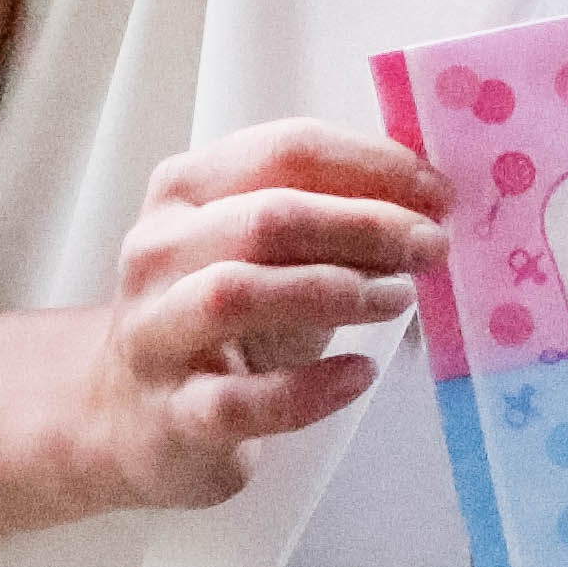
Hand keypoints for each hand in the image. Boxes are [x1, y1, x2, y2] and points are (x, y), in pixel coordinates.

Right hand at [64, 121, 448, 513]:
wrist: (129, 416)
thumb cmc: (219, 320)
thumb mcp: (263, 254)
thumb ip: (326, 218)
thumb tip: (427, 206)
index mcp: (185, 190)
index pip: (283, 150)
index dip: (370, 165)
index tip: (438, 193)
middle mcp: (159, 252)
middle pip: (266, 217)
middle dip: (364, 225)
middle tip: (432, 246)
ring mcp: (157, 333)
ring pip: (240, 294)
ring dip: (336, 290)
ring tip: (400, 299)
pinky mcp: (173, 415)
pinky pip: (244, 399)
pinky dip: (311, 387)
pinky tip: (360, 375)